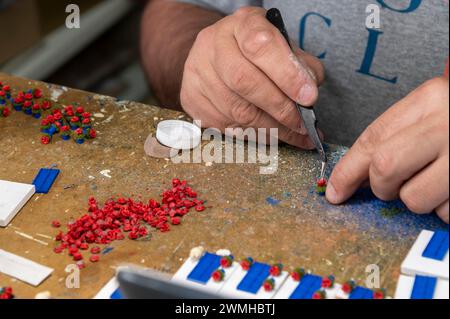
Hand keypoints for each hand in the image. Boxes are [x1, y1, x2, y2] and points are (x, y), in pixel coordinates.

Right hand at [180, 7, 324, 147]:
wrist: (217, 56)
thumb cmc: (258, 54)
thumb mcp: (284, 47)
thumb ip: (302, 66)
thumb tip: (308, 98)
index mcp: (242, 24)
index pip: (261, 46)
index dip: (287, 74)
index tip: (309, 98)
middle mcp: (213, 44)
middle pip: (244, 81)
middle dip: (280, 109)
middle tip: (303, 125)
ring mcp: (197, 72)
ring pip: (235, 110)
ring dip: (270, 129)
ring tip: (293, 135)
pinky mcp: (190, 99)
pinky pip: (224, 126)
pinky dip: (252, 136)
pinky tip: (269, 135)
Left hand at [327, 77, 448, 222]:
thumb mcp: (431, 111)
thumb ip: (393, 136)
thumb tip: (352, 176)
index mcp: (430, 99)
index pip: (371, 140)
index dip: (346, 171)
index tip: (335, 192)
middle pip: (385, 169)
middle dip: (381, 186)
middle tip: (392, 185)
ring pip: (414, 199)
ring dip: (418, 199)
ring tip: (437, 181)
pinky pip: (446, 214)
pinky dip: (445, 209)